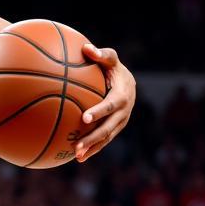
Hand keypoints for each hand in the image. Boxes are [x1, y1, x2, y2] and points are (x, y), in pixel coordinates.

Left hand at [76, 44, 135, 161]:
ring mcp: (120, 122)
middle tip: (77, 145)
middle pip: (108, 128)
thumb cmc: (112, 67)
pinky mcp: (115, 128)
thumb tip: (86, 48)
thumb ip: (101, 54)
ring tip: (77, 156)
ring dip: (92, 148)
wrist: (128, 82)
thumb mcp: (110, 58)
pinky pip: (104, 140)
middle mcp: (124, 113)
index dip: (98, 112)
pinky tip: (77, 157)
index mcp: (122, 96)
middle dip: (93, 138)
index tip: (83, 118)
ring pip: (107, 138)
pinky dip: (93, 149)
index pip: (110, 105)